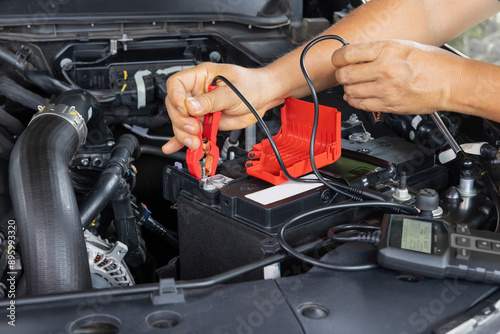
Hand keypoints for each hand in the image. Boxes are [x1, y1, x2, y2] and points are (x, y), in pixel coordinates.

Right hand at [162, 63, 282, 153]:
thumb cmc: (250, 86)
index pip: (176, 84)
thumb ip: (211, 100)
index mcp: (200, 77)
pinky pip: (189, 132)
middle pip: (175, 106)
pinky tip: (172, 146)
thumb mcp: (232, 92)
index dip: (176, 97)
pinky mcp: (205, 123)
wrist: (263, 97)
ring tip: (194, 141)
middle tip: (193, 128)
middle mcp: (196, 93)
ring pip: (181, 122)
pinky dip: (181, 140)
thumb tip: (191, 106)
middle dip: (181, 121)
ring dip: (184, 134)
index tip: (185, 110)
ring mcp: (200, 109)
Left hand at [331, 40, 463, 114]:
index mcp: (387, 51)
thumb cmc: (431, 63)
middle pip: (344, 75)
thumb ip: (377, 52)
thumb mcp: (402, 46)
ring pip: (350, 92)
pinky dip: (354, 101)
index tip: (338, 60)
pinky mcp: (388, 105)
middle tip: (345, 74)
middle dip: (341, 75)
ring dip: (348, 88)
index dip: (337, 58)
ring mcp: (385, 90)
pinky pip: (360, 105)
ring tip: (353, 85)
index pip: (347, 55)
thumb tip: (355, 56)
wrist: (451, 82)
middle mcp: (384, 70)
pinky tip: (358, 96)